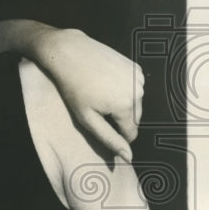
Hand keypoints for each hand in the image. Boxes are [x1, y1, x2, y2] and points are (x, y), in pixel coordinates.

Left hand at [33, 27, 143, 159]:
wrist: (69, 52)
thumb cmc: (73, 87)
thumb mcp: (86, 118)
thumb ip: (109, 138)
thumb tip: (129, 157)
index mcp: (126, 107)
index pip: (130, 133)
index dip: (116, 133)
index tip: (100, 125)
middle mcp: (138, 92)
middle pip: (135, 118)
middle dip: (119, 118)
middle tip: (96, 107)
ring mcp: (139, 78)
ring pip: (135, 102)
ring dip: (121, 103)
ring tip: (99, 94)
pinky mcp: (136, 67)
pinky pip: (134, 87)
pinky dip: (123, 88)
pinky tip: (105, 82)